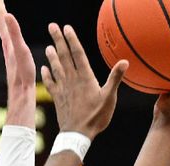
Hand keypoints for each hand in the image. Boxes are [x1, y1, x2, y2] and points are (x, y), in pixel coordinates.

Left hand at [0, 1, 35, 126]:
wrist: (21, 97)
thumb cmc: (23, 76)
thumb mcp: (20, 52)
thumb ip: (14, 33)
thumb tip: (6, 15)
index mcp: (8, 41)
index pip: (1, 18)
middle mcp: (7, 45)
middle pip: (1, 22)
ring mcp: (10, 53)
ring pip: (4, 32)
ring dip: (2, 20)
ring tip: (0, 12)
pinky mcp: (14, 61)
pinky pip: (8, 42)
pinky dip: (6, 34)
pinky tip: (5, 37)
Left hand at [41, 23, 127, 138]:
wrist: (77, 134)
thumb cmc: (96, 117)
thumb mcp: (109, 98)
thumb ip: (115, 78)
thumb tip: (125, 62)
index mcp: (85, 78)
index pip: (77, 54)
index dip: (72, 40)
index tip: (67, 28)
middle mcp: (72, 80)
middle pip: (64, 56)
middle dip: (58, 40)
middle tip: (52, 26)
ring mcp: (63, 89)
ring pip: (56, 68)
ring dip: (52, 56)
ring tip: (49, 46)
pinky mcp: (58, 98)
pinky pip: (51, 84)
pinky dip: (47, 76)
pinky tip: (44, 69)